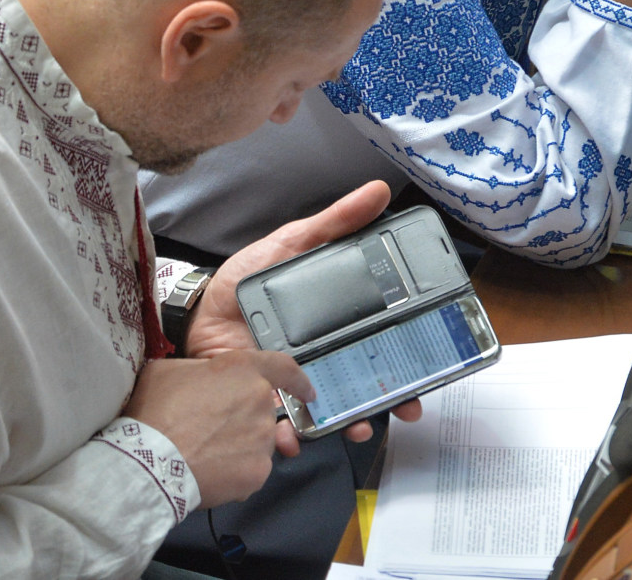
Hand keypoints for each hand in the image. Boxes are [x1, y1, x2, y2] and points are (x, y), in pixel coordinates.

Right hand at [123, 350, 311, 507]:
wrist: (150, 460)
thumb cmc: (157, 410)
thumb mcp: (171, 370)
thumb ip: (199, 369)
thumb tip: (201, 377)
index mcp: (242, 369)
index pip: (283, 368)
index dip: (297, 380)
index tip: (308, 391)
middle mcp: (260, 402)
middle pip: (262, 410)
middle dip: (244, 417)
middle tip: (212, 426)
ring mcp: (262, 439)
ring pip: (257, 441)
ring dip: (239, 445)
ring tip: (205, 449)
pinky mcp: (258, 472)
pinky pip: (250, 469)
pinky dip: (235, 471)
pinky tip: (210, 470)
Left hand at [184, 180, 423, 448]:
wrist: (197, 309)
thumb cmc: (245, 278)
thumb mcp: (292, 243)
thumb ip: (334, 223)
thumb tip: (378, 192)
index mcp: (334, 322)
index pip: (381, 340)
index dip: (410, 354)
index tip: (434, 364)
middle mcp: (324, 355)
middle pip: (369, 382)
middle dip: (393, 400)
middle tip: (407, 406)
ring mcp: (298, 382)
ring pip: (337, 411)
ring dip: (352, 424)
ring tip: (357, 426)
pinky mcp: (269, 401)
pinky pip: (286, 428)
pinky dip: (292, 439)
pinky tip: (293, 438)